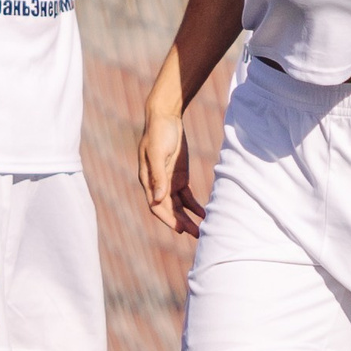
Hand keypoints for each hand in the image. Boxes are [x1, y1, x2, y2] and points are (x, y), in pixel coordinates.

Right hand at [139, 105, 204, 234]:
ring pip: (178, 205)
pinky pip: (186, 196)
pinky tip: (203, 214)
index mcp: (148, 180)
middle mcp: (157, 184)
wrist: (166, 116)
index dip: (168, 219)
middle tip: (196, 234)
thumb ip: (159, 176)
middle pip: (169, 209)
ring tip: (201, 230)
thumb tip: (158, 199)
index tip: (180, 229)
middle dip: (181, 222)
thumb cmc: (159, 132)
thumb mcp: (158, 152)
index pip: (156, 206)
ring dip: (188, 218)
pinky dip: (194, 206)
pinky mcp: (179, 176)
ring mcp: (168, 181)